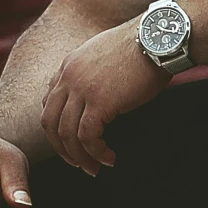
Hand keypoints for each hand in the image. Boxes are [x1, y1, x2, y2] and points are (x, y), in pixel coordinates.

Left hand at [42, 20, 164, 172]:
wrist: (157, 38)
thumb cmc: (144, 46)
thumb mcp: (108, 55)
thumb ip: (95, 73)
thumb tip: (104, 95)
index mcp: (69, 65)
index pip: (49, 103)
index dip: (57, 128)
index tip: (72, 142)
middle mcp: (68, 77)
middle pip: (50, 122)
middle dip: (61, 148)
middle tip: (78, 163)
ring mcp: (81, 89)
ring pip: (66, 134)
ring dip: (80, 157)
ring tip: (95, 168)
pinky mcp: (99, 102)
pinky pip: (88, 137)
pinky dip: (96, 152)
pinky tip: (109, 158)